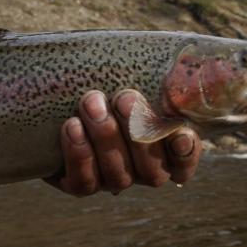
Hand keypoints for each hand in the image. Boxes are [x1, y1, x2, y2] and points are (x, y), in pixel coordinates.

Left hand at [45, 89, 201, 195]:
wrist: (59, 101)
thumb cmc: (111, 83)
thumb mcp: (134, 78)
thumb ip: (159, 77)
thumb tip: (181, 61)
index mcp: (165, 149)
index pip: (184, 163)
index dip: (186, 154)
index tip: (181, 134)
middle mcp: (142, 171)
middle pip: (151, 169)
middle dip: (138, 131)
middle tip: (125, 98)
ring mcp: (112, 180)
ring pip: (119, 175)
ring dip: (105, 136)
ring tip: (92, 102)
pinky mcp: (80, 185)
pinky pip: (84, 181)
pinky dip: (80, 154)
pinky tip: (73, 126)